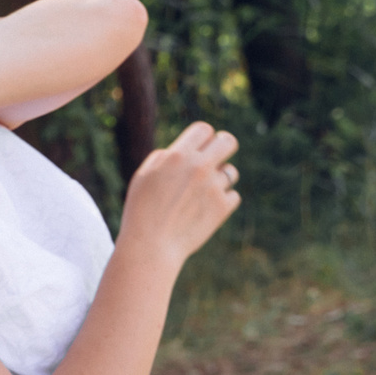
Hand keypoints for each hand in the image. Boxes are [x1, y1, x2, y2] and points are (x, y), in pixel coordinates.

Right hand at [116, 123, 241, 266]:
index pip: (204, 129)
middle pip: (228, 142)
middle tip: (216, 158)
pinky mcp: (223, 207)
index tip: (198, 148)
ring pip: (231, 172)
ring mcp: (214, 187)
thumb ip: (166, 157)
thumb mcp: (144, 175)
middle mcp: (199, 167)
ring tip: (202, 193)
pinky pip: (233, 196)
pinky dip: (222, 201)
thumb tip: (185, 151)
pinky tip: (205, 210)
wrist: (151, 245)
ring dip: (220, 179)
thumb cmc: (142, 209)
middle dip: (223, 147)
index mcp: (178, 155)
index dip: (202, 138)